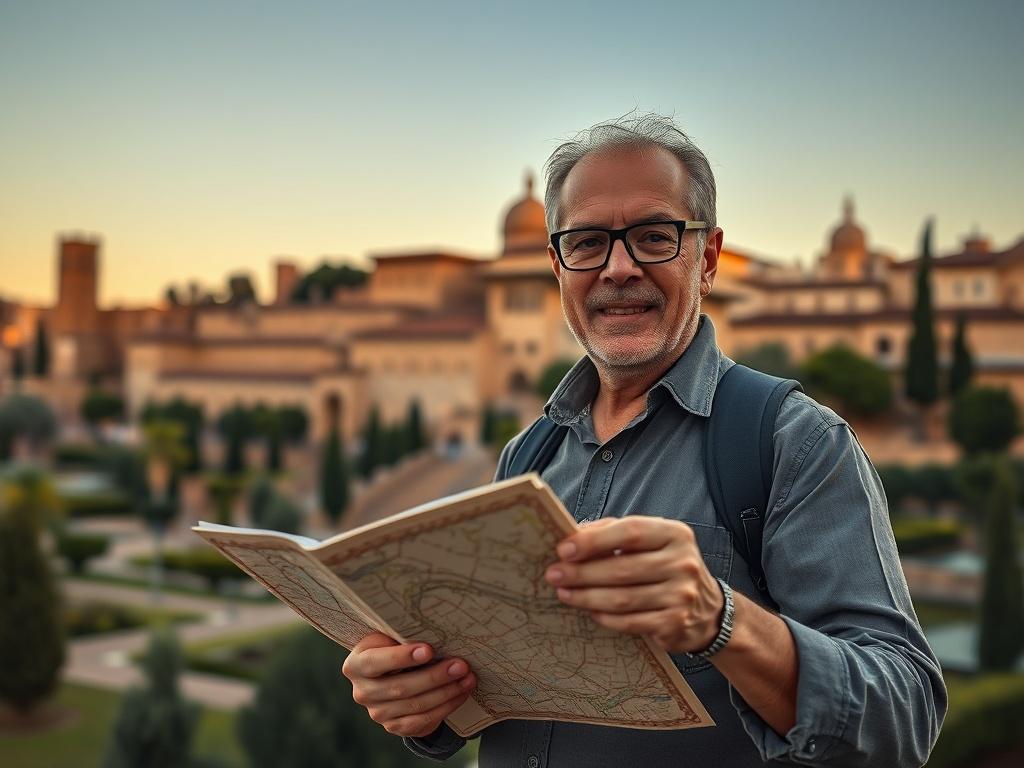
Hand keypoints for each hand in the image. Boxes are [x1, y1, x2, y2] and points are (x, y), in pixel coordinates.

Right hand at [342, 632, 476, 737]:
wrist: (391, 674)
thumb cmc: (394, 646)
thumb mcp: (389, 637)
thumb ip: (401, 636)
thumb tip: (435, 630)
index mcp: (356, 664)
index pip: (375, 662)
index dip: (402, 657)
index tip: (429, 650)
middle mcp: (362, 692)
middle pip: (400, 687)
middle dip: (434, 676)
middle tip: (461, 665)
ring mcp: (377, 713)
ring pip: (415, 706)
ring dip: (446, 692)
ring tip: (467, 678)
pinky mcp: (394, 726)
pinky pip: (422, 721)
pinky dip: (446, 707)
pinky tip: (461, 693)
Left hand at [544, 517, 724, 654]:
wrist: (709, 610)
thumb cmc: (667, 566)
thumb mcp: (652, 540)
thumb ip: (615, 531)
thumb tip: (574, 533)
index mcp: (675, 534)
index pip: (630, 532)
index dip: (594, 541)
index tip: (564, 549)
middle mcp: (683, 563)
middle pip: (622, 569)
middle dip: (582, 572)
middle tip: (554, 574)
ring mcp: (682, 596)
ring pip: (623, 598)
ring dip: (586, 597)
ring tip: (563, 593)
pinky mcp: (675, 624)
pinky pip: (630, 622)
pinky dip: (605, 617)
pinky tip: (588, 611)